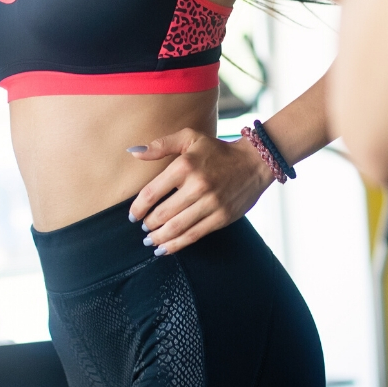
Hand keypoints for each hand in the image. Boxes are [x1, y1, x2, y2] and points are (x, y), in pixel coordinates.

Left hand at [127, 128, 275, 255]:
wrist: (254, 162)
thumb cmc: (217, 150)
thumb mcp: (190, 137)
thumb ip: (161, 145)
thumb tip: (134, 152)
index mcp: (185, 166)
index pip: (152, 192)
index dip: (138, 208)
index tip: (133, 216)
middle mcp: (197, 186)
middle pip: (162, 214)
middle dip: (148, 225)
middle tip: (143, 228)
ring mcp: (210, 204)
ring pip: (176, 228)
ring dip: (159, 238)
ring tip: (150, 241)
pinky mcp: (221, 217)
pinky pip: (194, 235)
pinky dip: (177, 245)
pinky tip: (165, 248)